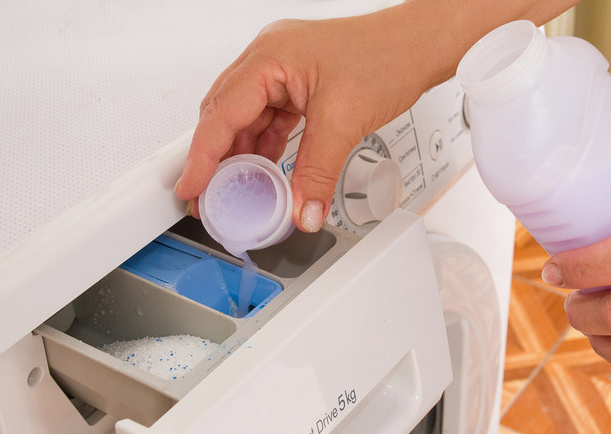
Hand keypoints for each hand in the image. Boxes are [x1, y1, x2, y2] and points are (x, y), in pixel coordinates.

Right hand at [174, 6, 444, 231]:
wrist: (420, 45)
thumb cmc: (387, 57)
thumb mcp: (344, 121)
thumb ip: (317, 173)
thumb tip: (301, 211)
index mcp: (268, 57)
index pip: (221, 114)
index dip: (202, 157)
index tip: (190, 188)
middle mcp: (268, 59)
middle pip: (225, 115)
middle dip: (216, 159)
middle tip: (209, 197)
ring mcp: (282, 71)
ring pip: (247, 120)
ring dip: (242, 156)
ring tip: (237, 192)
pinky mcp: (297, 84)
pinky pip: (269, 119)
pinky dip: (266, 147)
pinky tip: (266, 172)